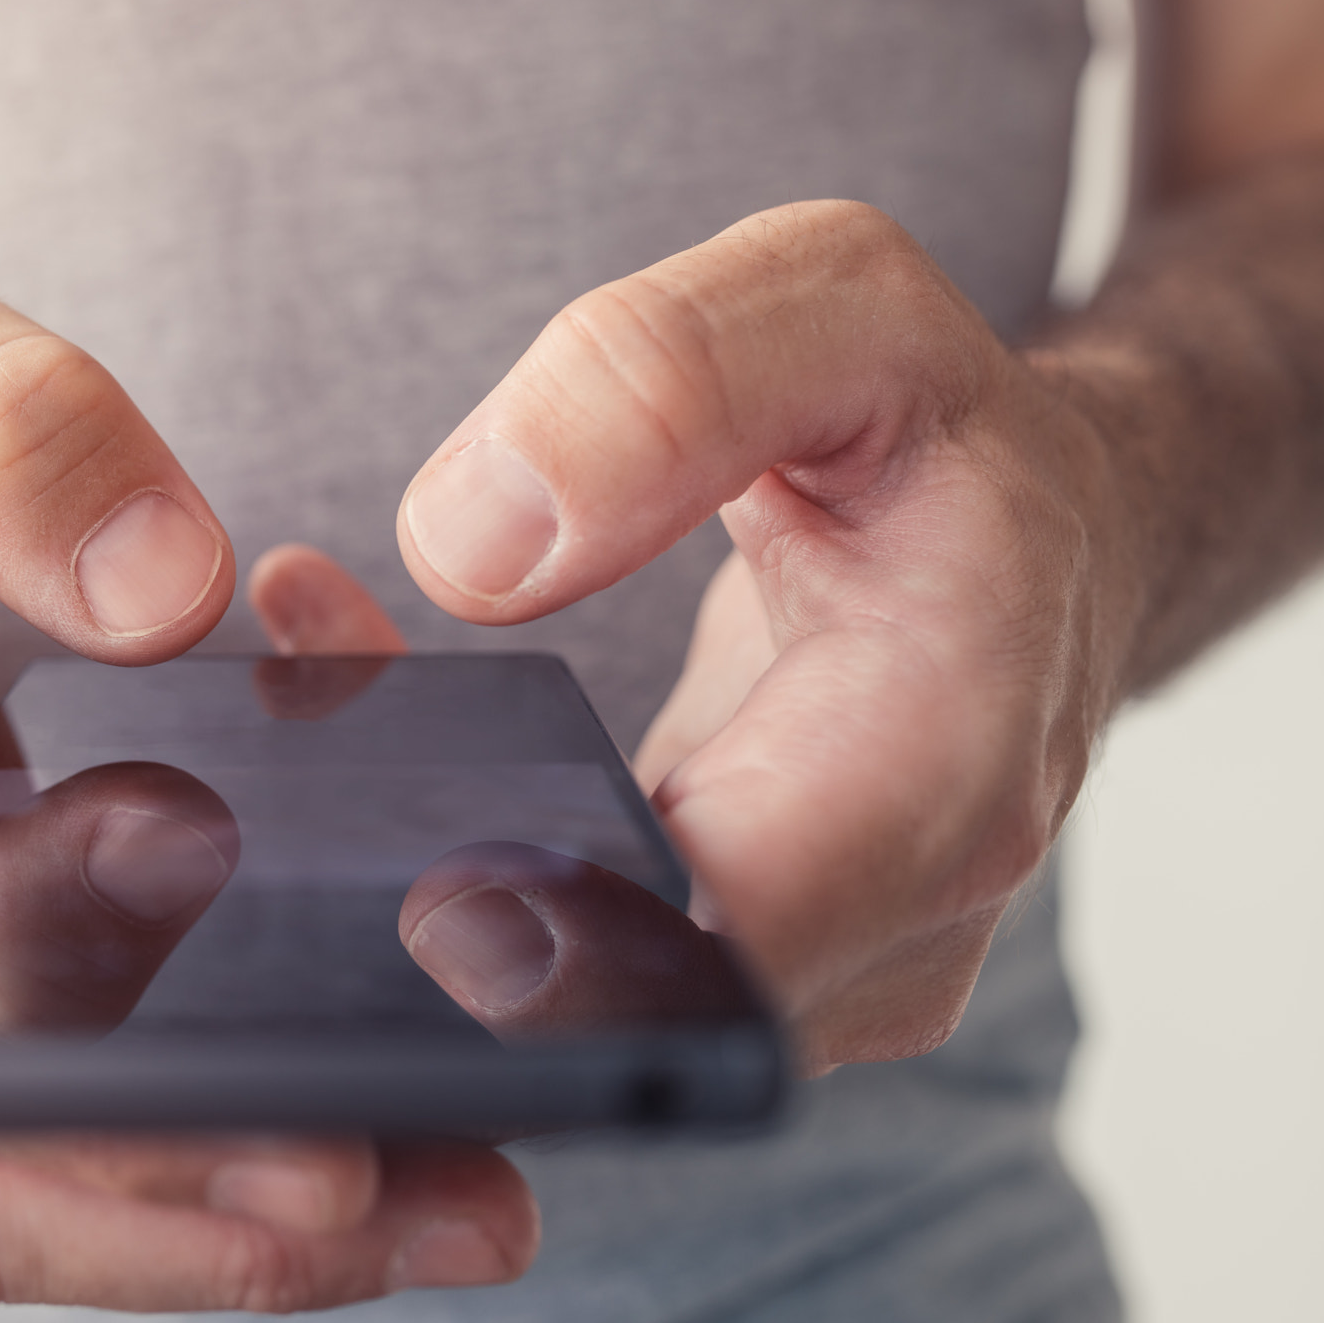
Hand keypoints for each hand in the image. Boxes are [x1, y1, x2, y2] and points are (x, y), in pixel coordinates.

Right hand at [0, 274, 534, 1309]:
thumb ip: (8, 434)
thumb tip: (171, 593)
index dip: (57, 1036)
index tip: (270, 1052)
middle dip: (190, 1208)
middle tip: (424, 1178)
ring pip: (7, 1214)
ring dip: (229, 1239)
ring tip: (458, 1209)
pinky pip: (41, 1177)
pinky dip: (202, 1199)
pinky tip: (381, 1180)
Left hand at [393, 201, 1135, 1071]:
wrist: (1033, 539)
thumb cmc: (935, 422)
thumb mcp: (830, 307)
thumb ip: (661, 385)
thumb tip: (469, 553)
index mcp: (951, 746)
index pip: (737, 934)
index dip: (552, 936)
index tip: (402, 866)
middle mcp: (904, 913)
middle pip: (627, 1014)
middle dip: (440, 917)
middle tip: (290, 765)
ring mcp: (830, 972)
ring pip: (585, 1012)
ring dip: (431, 877)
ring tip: (322, 696)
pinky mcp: (758, 975)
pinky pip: (587, 970)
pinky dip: (467, 868)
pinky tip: (381, 732)